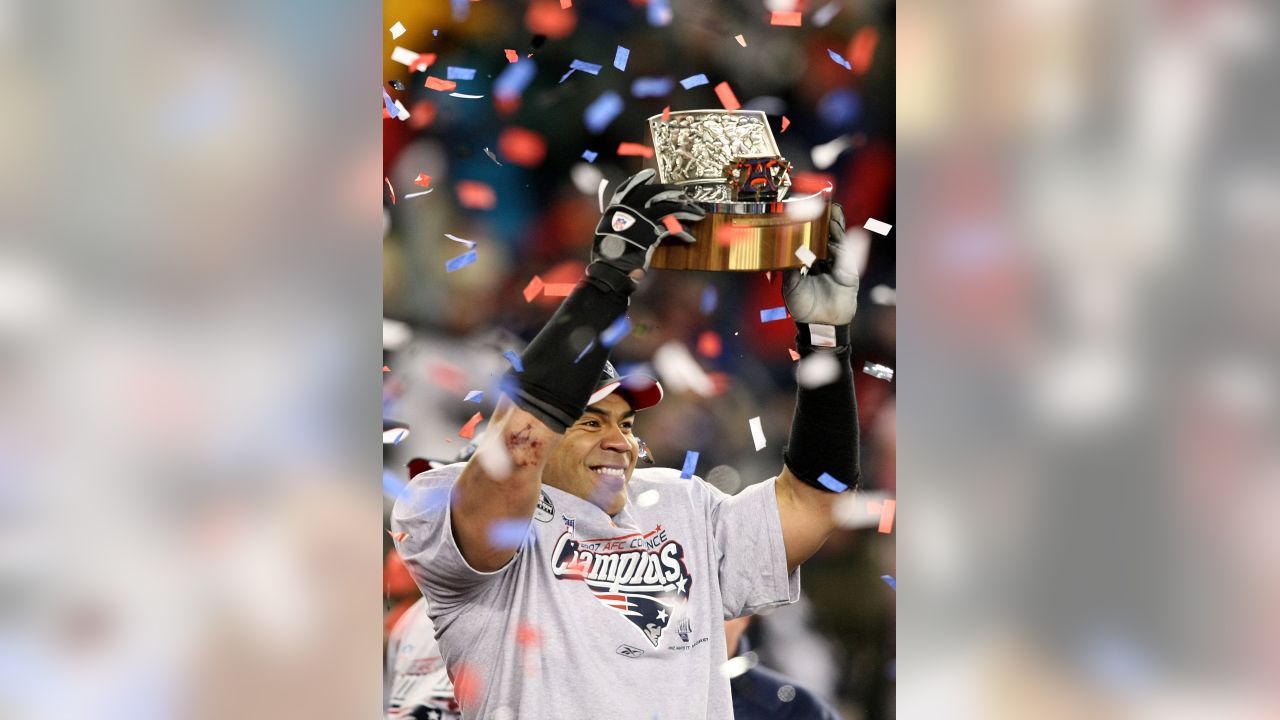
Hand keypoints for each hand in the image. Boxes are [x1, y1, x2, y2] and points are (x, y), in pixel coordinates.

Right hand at [588, 169, 705, 290]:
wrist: (610, 270)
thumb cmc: (608, 255)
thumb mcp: (607, 231)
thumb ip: (619, 220)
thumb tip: (629, 214)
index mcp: (615, 208)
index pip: (628, 187)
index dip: (640, 179)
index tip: (652, 174)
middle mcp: (628, 210)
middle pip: (653, 192)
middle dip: (671, 191)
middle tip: (683, 193)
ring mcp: (640, 220)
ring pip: (668, 207)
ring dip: (686, 210)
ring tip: (698, 213)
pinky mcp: (652, 233)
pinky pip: (672, 228)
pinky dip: (684, 232)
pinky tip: (691, 237)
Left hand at [782, 203, 858, 325]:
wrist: (819, 325)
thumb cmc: (803, 306)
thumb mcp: (790, 285)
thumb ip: (788, 267)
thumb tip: (780, 250)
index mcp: (810, 258)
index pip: (811, 236)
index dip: (810, 222)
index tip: (806, 207)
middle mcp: (825, 258)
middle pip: (828, 233)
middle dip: (827, 218)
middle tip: (824, 202)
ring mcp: (838, 264)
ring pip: (838, 240)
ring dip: (835, 227)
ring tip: (832, 213)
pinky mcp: (849, 273)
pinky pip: (845, 257)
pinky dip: (840, 247)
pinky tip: (834, 239)